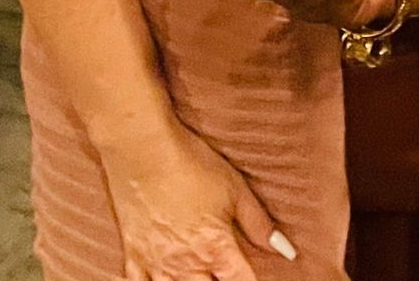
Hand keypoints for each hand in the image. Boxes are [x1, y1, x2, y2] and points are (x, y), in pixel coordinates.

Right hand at [101, 115, 294, 279]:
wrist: (143, 150)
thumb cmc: (191, 164)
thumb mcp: (234, 189)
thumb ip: (258, 224)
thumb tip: (284, 250)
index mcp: (215, 249)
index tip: (251, 274)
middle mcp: (186, 265)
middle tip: (223, 272)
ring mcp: (157, 266)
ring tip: (200, 276)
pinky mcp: (134, 258)